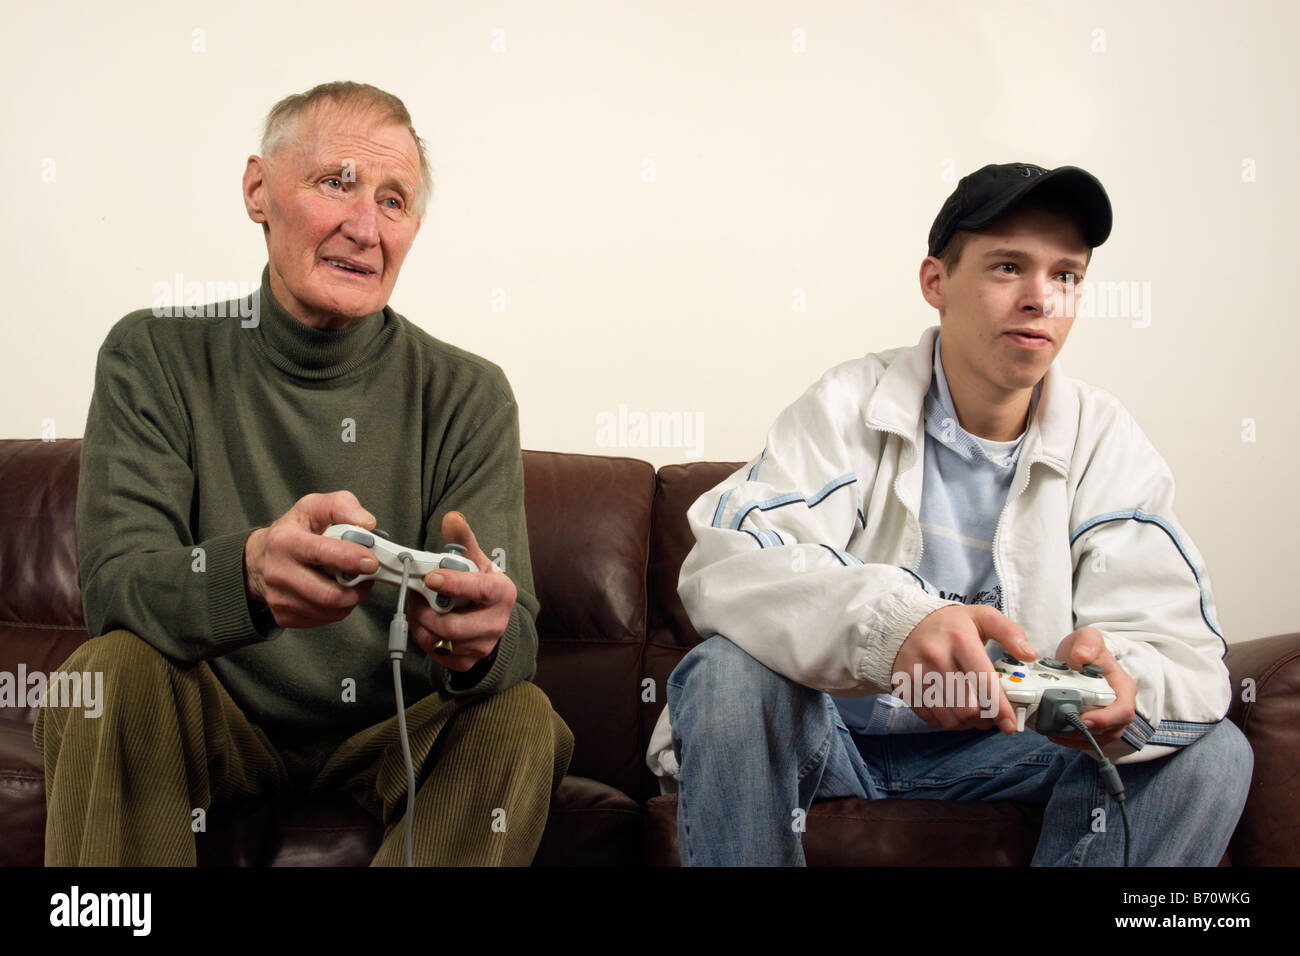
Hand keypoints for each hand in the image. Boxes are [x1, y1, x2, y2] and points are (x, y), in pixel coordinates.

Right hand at [243, 491, 377, 628]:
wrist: (259, 558)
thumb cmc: (291, 532)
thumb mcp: (313, 506)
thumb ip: (341, 506)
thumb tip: (366, 523)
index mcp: (284, 541)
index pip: (321, 553)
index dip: (351, 559)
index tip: (371, 562)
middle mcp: (278, 572)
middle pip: (328, 594)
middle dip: (357, 589)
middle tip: (367, 576)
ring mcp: (279, 598)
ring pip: (329, 611)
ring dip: (350, 599)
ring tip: (352, 582)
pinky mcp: (284, 616)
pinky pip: (323, 619)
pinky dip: (338, 609)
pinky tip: (336, 591)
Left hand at [405, 511, 516, 672]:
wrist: (491, 620)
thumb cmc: (480, 587)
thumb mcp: (476, 561)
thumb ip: (462, 540)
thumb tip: (451, 518)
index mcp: (502, 593)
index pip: (478, 590)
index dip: (453, 584)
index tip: (431, 577)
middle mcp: (496, 623)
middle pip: (453, 625)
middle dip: (426, 611)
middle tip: (414, 596)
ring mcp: (482, 646)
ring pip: (439, 641)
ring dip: (420, 623)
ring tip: (417, 607)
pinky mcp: (466, 661)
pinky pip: (435, 653)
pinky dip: (422, 637)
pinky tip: (423, 622)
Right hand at [892, 603, 1037, 734]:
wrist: (903, 622)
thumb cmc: (949, 624)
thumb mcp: (981, 616)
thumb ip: (1010, 632)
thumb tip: (1029, 654)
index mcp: (959, 639)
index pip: (984, 682)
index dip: (1000, 709)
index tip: (1010, 724)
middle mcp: (936, 657)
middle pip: (967, 707)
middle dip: (984, 719)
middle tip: (990, 716)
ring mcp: (917, 673)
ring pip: (949, 718)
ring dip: (966, 724)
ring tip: (973, 715)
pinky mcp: (905, 686)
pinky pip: (930, 718)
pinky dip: (946, 721)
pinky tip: (953, 711)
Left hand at [1046, 626, 1136, 751]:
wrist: (1079, 655)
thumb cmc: (1087, 648)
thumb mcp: (1087, 638)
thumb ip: (1087, 643)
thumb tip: (1083, 656)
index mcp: (1123, 687)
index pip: (1123, 711)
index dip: (1106, 720)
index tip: (1084, 720)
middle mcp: (1119, 705)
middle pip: (1111, 730)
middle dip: (1087, 733)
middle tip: (1060, 729)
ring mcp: (1108, 716)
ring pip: (1099, 738)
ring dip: (1077, 739)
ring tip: (1053, 733)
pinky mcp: (1095, 722)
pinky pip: (1089, 738)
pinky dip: (1072, 739)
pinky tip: (1054, 733)